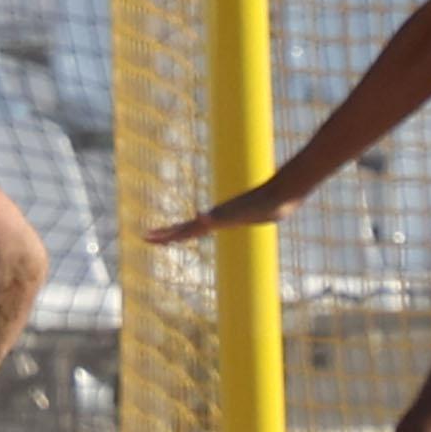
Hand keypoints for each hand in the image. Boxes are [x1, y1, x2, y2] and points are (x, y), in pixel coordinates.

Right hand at [146, 177, 297, 245]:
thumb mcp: (242, 212)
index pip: (183, 229)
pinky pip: (213, 224)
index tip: (146, 238)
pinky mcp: (237, 215)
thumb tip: (201, 216)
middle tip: (147, 238)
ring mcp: (226, 215)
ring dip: (182, 231)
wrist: (284, 193)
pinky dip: (203, 227)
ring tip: (170, 236)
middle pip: (185, 227)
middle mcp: (217, 215)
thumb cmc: (266, 204)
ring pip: (198, 225)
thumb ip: (220, 216)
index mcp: (215, 219)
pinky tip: (201, 227)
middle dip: (166, 235)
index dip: (165, 235)